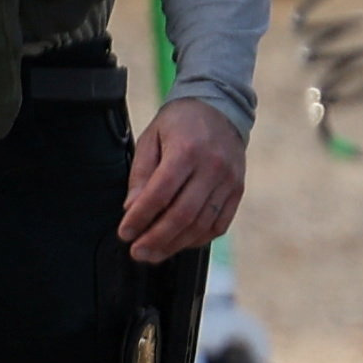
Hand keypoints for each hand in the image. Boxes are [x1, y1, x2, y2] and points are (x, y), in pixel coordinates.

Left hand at [118, 96, 247, 263]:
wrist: (220, 108)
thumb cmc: (180, 123)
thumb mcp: (150, 139)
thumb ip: (141, 174)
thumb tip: (132, 208)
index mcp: (187, 150)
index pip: (160, 193)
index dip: (140, 218)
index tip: (125, 233)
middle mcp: (212, 167)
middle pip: (183, 214)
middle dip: (156, 239)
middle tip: (137, 252)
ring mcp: (229, 180)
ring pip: (201, 225)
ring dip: (175, 245)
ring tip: (154, 254)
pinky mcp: (238, 190)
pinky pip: (219, 224)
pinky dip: (198, 239)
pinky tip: (180, 242)